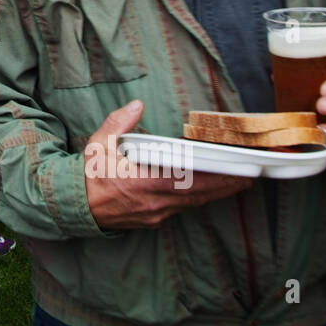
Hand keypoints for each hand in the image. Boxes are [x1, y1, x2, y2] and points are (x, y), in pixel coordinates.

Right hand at [84, 101, 252, 229]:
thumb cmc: (89, 174)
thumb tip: (137, 104)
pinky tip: (212, 190)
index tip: (235, 169)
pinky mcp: (155, 220)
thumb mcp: (99, 143)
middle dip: (225, 185)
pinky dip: (200, 198)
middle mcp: (154, 202)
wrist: (76, 206)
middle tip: (250, 175)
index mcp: (142, 182)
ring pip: (194, 203)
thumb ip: (119, 123)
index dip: (214, 176)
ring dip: (217, 193)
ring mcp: (156, 214)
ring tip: (239, 181)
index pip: (187, 180)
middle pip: (199, 194)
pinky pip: (183, 208)